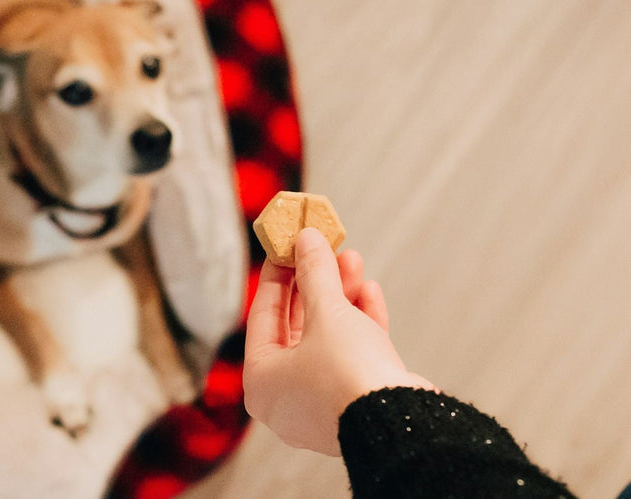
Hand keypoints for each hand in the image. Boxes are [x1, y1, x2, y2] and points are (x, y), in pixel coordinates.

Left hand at [243, 228, 433, 455]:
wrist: (403, 425)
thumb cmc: (348, 374)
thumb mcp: (327, 312)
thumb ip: (314, 273)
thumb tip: (306, 239)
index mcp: (261, 382)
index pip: (263, 316)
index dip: (276, 275)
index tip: (286, 246)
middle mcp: (287, 398)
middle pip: (296, 326)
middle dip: (314, 283)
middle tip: (323, 249)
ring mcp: (322, 404)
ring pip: (327, 339)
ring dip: (340, 297)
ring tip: (352, 259)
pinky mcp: (356, 404)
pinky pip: (351, 357)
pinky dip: (359, 324)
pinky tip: (370, 290)